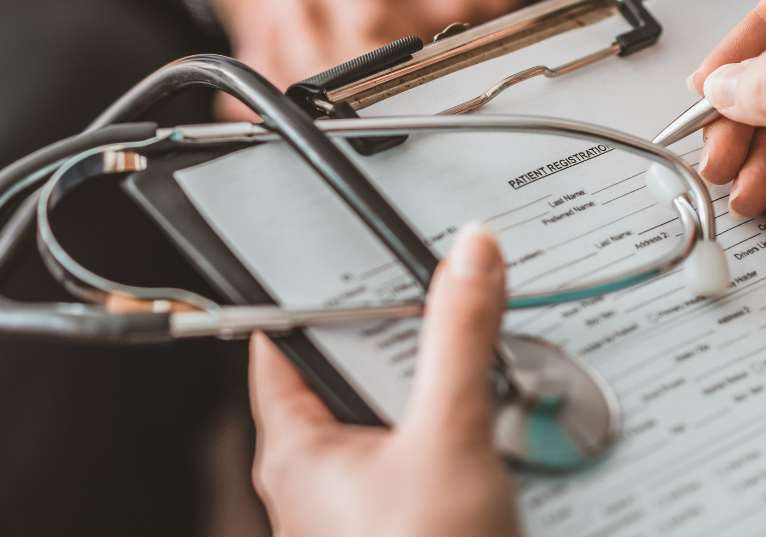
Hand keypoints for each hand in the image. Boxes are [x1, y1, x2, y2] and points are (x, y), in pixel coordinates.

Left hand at [249, 226, 520, 536]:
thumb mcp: (450, 434)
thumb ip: (461, 337)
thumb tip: (469, 257)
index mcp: (291, 450)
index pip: (276, 345)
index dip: (310, 300)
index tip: (342, 261)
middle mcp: (308, 485)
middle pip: (346, 384)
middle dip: (396, 354)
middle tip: (440, 324)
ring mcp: (349, 517)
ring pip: (388, 431)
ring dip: (432, 407)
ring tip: (477, 391)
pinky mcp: (393, 535)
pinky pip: (417, 472)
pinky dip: (450, 452)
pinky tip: (490, 456)